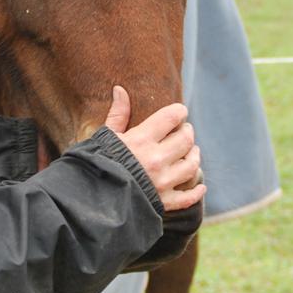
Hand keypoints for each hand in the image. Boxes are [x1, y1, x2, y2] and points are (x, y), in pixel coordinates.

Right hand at [105, 85, 204, 211]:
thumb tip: (120, 89)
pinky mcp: (163, 202)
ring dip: (194, 156)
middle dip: (188, 132)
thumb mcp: (106, 137)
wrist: (92, 201)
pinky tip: (201, 186)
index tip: (180, 111)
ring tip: (192, 151)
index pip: (171, 118)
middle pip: (185, 140)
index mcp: (141, 140)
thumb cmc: (96, 164)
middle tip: (186, 130)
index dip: (179, 111)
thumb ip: (118, 114)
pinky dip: (196, 192)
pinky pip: (187, 198)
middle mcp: (156, 159)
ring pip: (191, 166)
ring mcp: (162, 182)